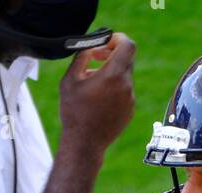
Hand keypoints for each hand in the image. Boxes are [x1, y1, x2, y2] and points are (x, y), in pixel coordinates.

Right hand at [59, 33, 135, 153]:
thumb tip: (90, 46)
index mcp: (114, 76)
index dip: (117, 39)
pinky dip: (113, 88)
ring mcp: (130, 100)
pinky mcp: (129, 111)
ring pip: (124, 76)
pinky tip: (98, 97)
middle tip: (95, 57)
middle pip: (126, 60)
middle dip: (111, 54)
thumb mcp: (71, 78)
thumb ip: (82, 57)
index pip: (128, 45)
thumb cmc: (74, 111)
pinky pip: (124, 91)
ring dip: (110, 72)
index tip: (105, 42)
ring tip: (91, 81)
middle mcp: (127, 87)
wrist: (84, 144)